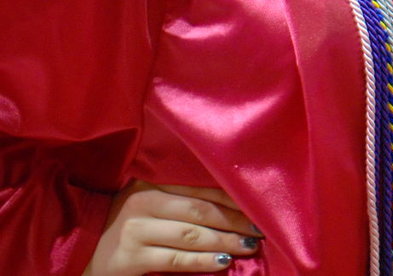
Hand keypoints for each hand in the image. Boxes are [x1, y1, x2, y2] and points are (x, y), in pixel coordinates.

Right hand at [82, 181, 261, 274]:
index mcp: (151, 185)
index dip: (233, 199)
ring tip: (249, 246)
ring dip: (226, 242)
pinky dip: (203, 261)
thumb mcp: (147, 203)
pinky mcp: (131, 258)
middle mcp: (144, 203)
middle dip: (235, 221)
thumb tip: (230, 205)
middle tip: (260, 229)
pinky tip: (223, 262)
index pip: (201, 189)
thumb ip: (179, 199)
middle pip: (201, 212)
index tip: (258, 207)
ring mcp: (136, 231)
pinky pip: (177, 259)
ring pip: (192, 236)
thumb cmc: (122, 225)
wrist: (78, 249)